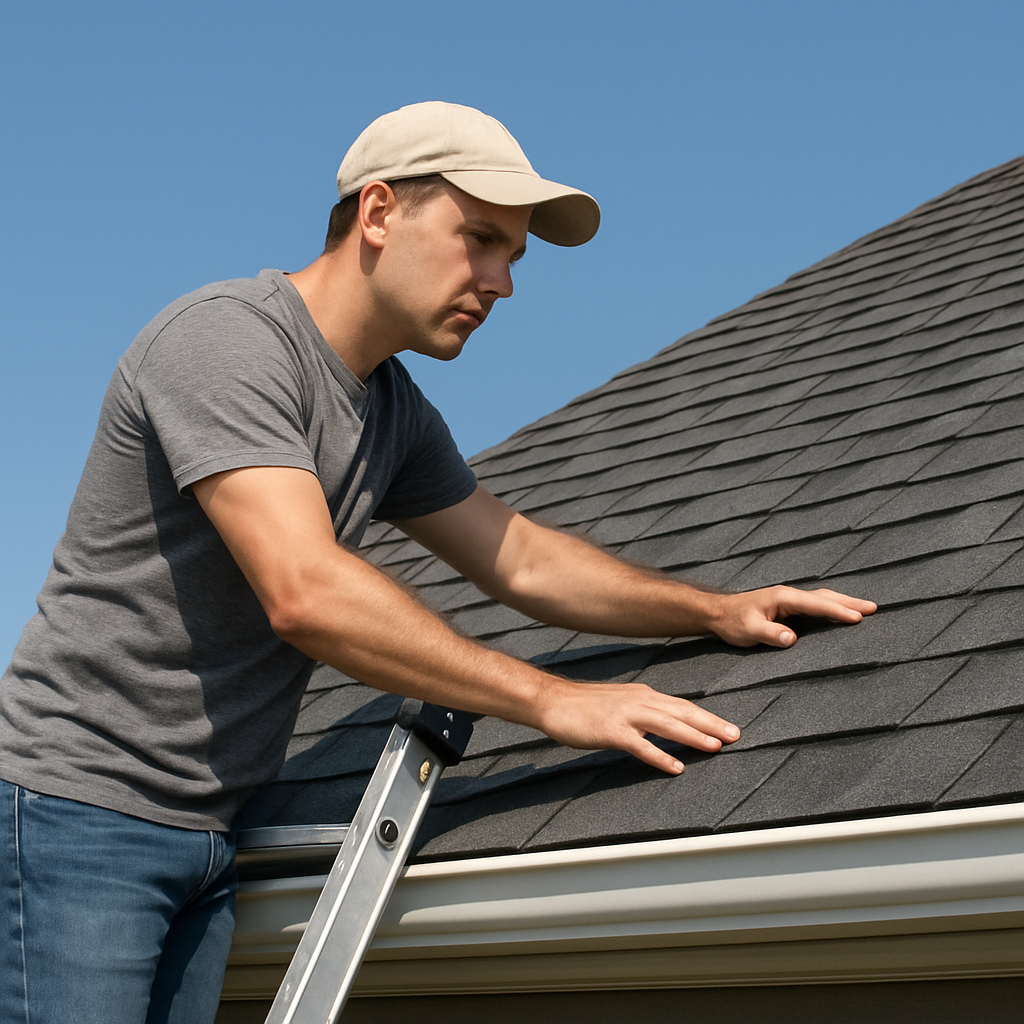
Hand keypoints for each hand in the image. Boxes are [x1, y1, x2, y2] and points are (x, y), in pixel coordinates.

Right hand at [535, 679, 740, 774]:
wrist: (554, 701)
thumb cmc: (585, 706)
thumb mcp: (621, 703)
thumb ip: (643, 713)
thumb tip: (664, 726)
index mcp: (643, 695)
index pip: (682, 705)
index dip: (707, 717)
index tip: (727, 727)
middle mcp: (639, 701)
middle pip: (682, 711)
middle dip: (710, 724)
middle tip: (735, 735)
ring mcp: (626, 715)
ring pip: (667, 724)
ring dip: (693, 736)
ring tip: (715, 747)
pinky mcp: (611, 730)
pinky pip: (640, 745)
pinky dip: (660, 755)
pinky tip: (675, 766)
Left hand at [709, 586, 876, 647]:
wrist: (718, 613)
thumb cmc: (732, 621)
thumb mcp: (748, 630)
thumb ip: (769, 634)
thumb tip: (791, 639)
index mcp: (783, 598)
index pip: (815, 604)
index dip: (837, 611)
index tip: (857, 617)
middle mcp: (789, 596)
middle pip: (825, 597)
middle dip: (849, 602)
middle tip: (874, 608)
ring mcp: (789, 601)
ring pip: (822, 599)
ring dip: (843, 603)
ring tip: (866, 609)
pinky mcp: (788, 608)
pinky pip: (815, 607)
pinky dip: (832, 608)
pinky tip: (842, 615)